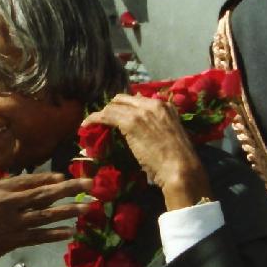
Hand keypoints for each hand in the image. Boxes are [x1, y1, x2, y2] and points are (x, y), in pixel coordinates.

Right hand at [0, 172, 92, 266]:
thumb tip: (5, 192)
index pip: (28, 181)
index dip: (48, 179)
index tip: (64, 177)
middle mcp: (7, 202)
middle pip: (44, 194)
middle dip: (70, 188)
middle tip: (91, 184)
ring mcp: (12, 223)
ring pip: (47, 214)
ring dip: (70, 210)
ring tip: (89, 207)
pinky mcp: (12, 241)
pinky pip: (39, 236)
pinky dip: (55, 234)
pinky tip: (70, 232)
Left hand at [81, 94, 210, 210]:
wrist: (181, 168)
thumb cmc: (177, 160)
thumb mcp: (169, 137)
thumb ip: (157, 128)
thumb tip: (140, 130)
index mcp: (164, 106)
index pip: (137, 99)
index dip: (123, 107)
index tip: (115, 116)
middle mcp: (153, 104)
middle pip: (123, 99)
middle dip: (110, 108)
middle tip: (102, 120)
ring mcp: (141, 112)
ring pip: (112, 106)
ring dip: (100, 115)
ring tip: (91, 124)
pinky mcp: (130, 122)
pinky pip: (105, 115)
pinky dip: (93, 119)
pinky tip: (85, 125)